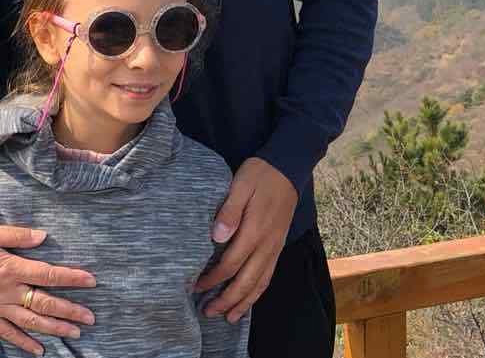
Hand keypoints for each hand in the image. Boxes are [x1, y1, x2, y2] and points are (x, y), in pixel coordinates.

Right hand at [0, 225, 96, 355]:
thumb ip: (18, 235)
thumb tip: (43, 236)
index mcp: (12, 268)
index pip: (49, 274)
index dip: (71, 278)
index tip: (91, 281)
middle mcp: (9, 291)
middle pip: (45, 302)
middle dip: (70, 310)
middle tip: (90, 317)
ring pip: (32, 321)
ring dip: (54, 327)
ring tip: (74, 332)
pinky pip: (8, 333)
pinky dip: (24, 343)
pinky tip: (39, 350)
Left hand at [193, 157, 297, 322]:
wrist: (288, 167)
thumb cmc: (260, 174)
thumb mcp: (241, 184)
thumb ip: (229, 211)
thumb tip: (216, 236)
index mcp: (255, 230)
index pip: (231, 263)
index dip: (213, 278)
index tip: (195, 286)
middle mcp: (267, 244)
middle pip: (246, 281)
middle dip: (227, 300)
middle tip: (208, 312)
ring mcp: (275, 247)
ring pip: (260, 283)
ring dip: (244, 302)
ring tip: (228, 317)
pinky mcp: (278, 245)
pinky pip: (269, 275)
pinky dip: (258, 291)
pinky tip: (249, 299)